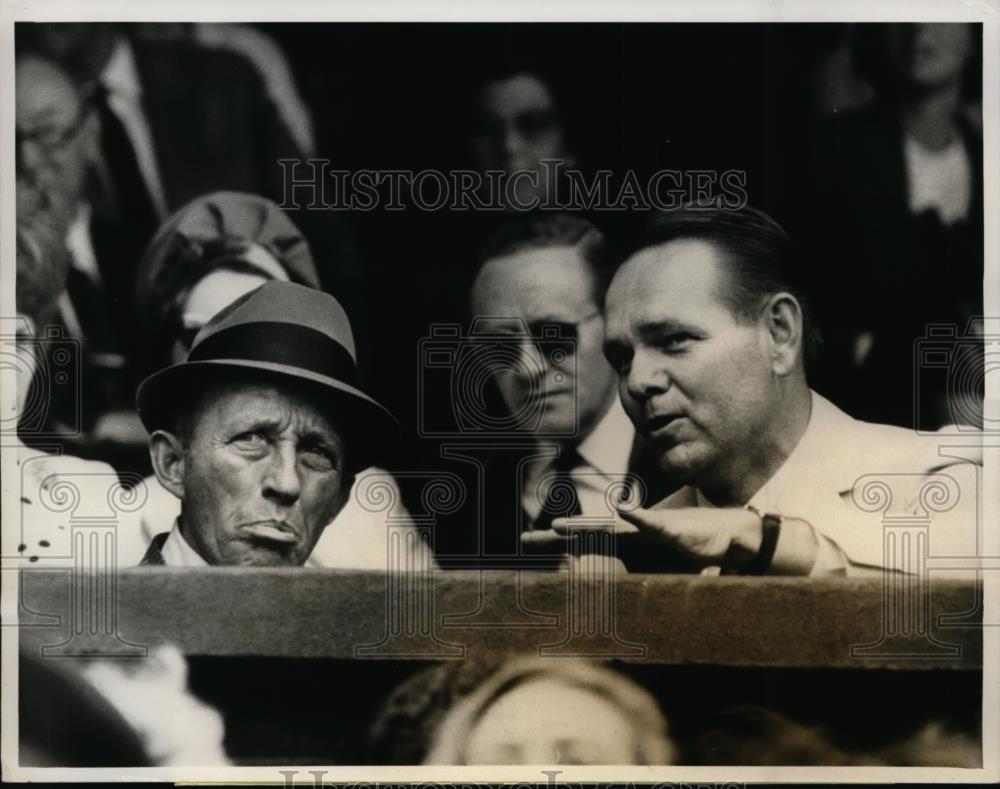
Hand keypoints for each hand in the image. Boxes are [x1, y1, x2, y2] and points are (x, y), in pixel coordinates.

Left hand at [539, 506, 762, 572]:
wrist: (722, 537)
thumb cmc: (688, 554)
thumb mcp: (658, 575)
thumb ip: (638, 587)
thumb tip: (622, 612)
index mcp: (624, 546)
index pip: (586, 546)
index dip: (558, 547)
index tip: (530, 545)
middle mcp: (629, 535)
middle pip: (586, 535)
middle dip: (557, 538)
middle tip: (527, 539)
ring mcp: (644, 530)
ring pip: (609, 529)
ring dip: (584, 528)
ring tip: (558, 527)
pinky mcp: (667, 528)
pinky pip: (650, 522)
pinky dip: (637, 516)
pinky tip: (623, 509)